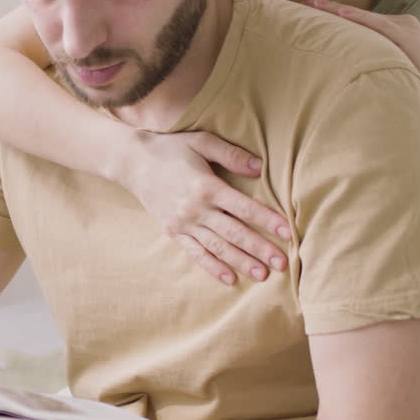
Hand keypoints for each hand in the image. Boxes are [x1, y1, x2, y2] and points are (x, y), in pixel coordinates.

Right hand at [119, 130, 290, 284]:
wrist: (132, 162)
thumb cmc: (171, 148)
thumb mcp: (201, 141)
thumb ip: (231, 154)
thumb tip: (260, 168)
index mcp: (206, 186)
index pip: (244, 207)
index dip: (266, 220)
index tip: (286, 232)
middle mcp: (196, 209)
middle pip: (234, 233)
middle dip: (259, 249)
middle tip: (282, 264)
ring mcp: (183, 223)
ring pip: (217, 247)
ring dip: (241, 262)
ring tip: (262, 275)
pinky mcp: (173, 232)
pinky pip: (195, 253)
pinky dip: (212, 267)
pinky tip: (229, 278)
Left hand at [306, 0, 419, 118]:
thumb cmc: (419, 92)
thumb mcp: (391, 75)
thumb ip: (372, 69)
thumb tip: (343, 80)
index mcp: (395, 33)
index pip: (359, 23)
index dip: (334, 17)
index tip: (308, 12)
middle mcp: (400, 26)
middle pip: (358, 16)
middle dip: (330, 10)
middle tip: (302, 3)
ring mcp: (406, 29)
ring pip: (365, 17)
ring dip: (338, 10)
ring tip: (313, 4)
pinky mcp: (410, 37)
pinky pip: (379, 25)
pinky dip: (359, 18)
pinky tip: (340, 13)